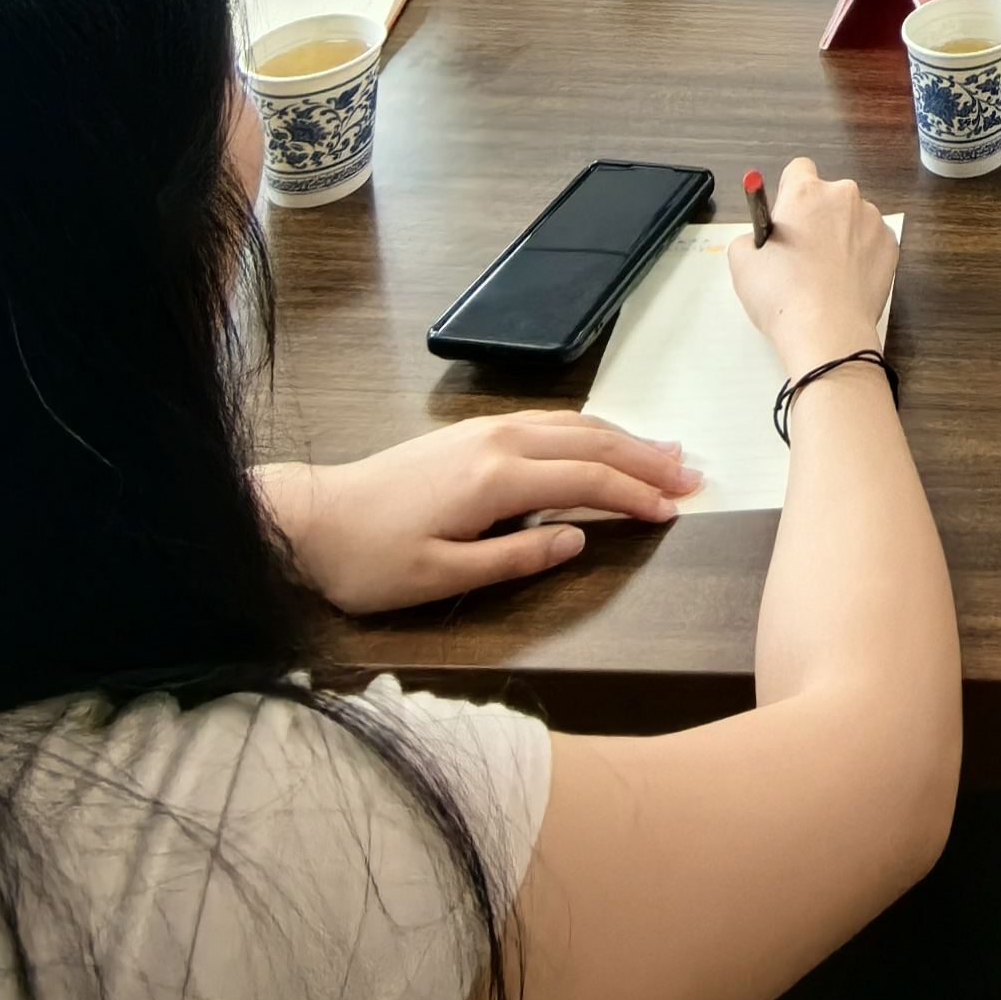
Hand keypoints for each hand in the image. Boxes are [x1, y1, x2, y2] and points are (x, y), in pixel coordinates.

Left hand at [254, 414, 691, 612]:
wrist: (308, 520)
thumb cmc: (368, 560)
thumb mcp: (439, 578)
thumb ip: (515, 558)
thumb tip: (578, 540)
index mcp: (495, 478)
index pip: (587, 480)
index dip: (635, 496)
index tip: (673, 512)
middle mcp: (497, 441)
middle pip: (591, 442)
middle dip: (645, 459)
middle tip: (692, 475)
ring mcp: (484, 430)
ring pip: (572, 424)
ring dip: (623, 438)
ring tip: (665, 452)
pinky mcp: (472, 433)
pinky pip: (549, 421)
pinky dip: (589, 430)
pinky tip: (602, 438)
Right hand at [727, 155, 895, 372]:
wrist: (828, 331)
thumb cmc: (783, 295)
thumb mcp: (742, 262)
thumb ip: (750, 237)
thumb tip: (761, 238)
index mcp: (805, 192)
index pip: (798, 169)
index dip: (789, 194)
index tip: (786, 220)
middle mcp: (843, 196)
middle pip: (827, 196)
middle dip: (816, 217)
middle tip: (802, 254)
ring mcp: (872, 220)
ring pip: (852, 219)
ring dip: (841, 236)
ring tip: (825, 275)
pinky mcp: (891, 246)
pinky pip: (872, 243)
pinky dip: (861, 257)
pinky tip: (846, 283)